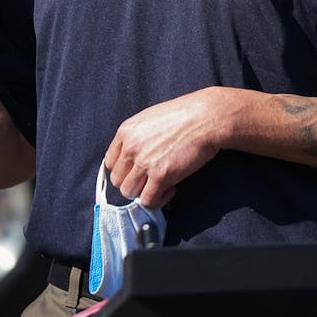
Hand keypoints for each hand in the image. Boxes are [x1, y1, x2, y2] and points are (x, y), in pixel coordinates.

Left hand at [103, 88, 229, 208]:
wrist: (206, 118)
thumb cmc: (185, 115)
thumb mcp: (151, 118)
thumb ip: (137, 136)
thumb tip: (135, 156)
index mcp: (126, 131)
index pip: (110, 162)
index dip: (124, 170)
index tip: (136, 172)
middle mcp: (131, 147)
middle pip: (117, 180)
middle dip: (134, 182)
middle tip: (151, 178)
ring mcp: (144, 162)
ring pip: (129, 192)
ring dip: (144, 192)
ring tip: (161, 184)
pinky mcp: (160, 175)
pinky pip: (148, 201)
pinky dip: (158, 200)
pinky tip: (171, 188)